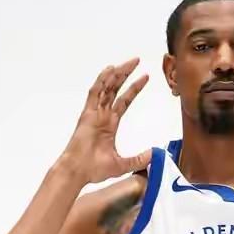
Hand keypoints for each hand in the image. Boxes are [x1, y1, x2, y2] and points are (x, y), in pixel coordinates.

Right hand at [61, 58, 151, 185]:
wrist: (79, 172)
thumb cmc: (94, 169)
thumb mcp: (123, 164)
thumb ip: (139, 159)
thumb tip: (154, 155)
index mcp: (109, 124)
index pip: (124, 101)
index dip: (134, 89)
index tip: (145, 78)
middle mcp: (102, 115)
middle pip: (115, 89)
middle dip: (126, 74)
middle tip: (137, 61)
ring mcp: (94, 113)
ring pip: (106, 88)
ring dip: (117, 74)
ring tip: (129, 62)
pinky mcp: (87, 114)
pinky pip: (94, 93)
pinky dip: (101, 81)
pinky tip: (110, 70)